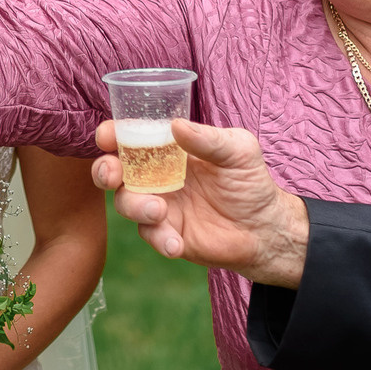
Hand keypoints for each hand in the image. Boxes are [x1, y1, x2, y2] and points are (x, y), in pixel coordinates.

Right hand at [89, 119, 309, 285]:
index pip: (130, 138)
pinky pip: (150, 236)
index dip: (111, 135)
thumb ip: (209, 138)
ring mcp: (159, 207)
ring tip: (159, 211)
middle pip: (113, 171)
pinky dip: (159, 239)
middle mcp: (156, 177)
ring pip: (125, 203)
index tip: (107, 137)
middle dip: (104, 171)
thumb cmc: (251, 182)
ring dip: (134, 205)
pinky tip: (176, 244)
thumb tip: (176, 125)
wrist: (266, 228)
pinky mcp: (167, 235)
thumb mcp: (238, 150)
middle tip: (114, 174)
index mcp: (168, 151)